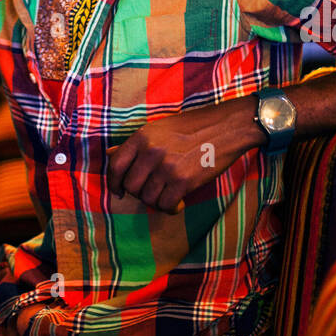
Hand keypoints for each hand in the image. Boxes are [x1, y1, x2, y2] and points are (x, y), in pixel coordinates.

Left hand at [105, 98, 261, 213]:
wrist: (226, 127)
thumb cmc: (192, 127)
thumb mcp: (159, 128)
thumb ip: (135, 144)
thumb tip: (109, 154)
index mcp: (143, 136)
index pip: (116, 165)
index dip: (113, 182)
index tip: (118, 191)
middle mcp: (151, 151)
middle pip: (131, 186)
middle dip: (139, 193)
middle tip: (152, 190)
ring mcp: (167, 167)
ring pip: (148, 199)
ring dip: (156, 201)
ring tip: (167, 194)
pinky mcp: (184, 181)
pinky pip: (166, 205)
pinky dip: (170, 208)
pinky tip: (178, 202)